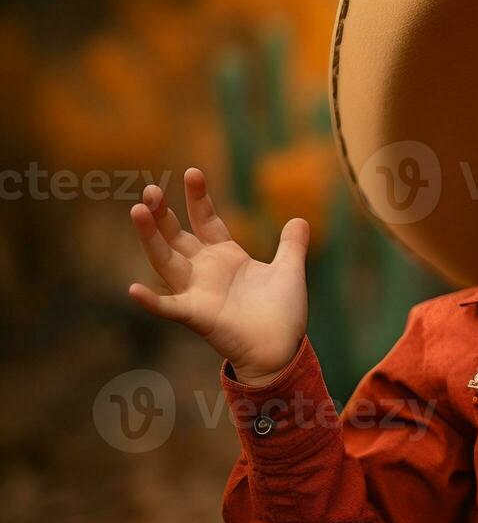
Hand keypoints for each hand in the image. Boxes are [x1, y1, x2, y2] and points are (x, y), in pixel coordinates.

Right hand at [127, 167, 309, 385]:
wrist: (282, 350)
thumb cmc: (282, 314)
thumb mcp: (289, 271)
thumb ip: (292, 245)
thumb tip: (300, 219)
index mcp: (226, 256)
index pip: (205, 219)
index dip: (198, 197)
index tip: (193, 172)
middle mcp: (205, 270)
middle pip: (176, 235)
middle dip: (163, 213)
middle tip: (150, 189)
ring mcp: (197, 291)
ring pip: (165, 260)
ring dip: (150, 237)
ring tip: (137, 210)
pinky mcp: (197, 315)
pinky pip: (169, 307)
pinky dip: (151, 301)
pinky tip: (133, 289)